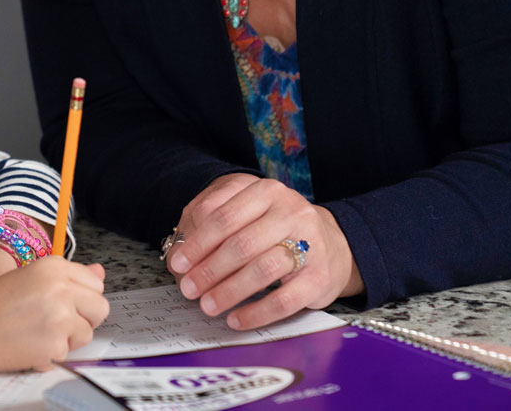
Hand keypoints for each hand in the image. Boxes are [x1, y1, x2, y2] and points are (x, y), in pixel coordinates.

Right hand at [0, 257, 108, 372]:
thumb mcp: (31, 278)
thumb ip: (69, 276)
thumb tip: (100, 272)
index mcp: (55, 266)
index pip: (95, 283)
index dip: (83, 297)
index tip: (67, 303)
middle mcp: (62, 288)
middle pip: (100, 308)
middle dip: (84, 318)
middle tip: (58, 322)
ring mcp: (61, 317)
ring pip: (86, 333)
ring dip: (68, 338)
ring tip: (40, 333)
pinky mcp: (56, 344)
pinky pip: (68, 353)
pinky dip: (52, 354)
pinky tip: (31, 345)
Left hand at [164, 173, 362, 330]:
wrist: (331, 245)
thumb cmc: (275, 229)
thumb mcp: (246, 214)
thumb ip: (211, 226)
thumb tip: (180, 257)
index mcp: (265, 191)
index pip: (222, 215)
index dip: (196, 242)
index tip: (178, 263)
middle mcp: (290, 211)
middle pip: (240, 243)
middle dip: (209, 269)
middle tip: (188, 289)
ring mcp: (309, 242)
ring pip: (262, 269)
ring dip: (229, 291)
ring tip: (207, 305)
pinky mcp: (320, 277)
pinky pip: (284, 300)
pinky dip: (256, 312)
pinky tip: (236, 319)